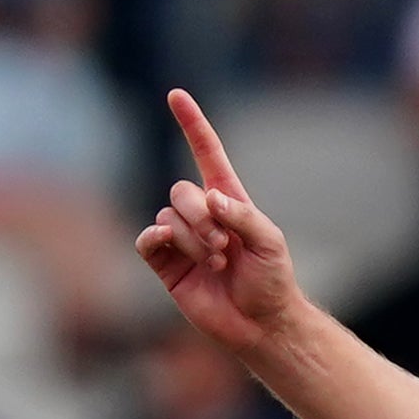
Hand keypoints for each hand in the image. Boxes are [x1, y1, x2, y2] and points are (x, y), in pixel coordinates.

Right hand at [134, 88, 308, 364]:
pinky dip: (156, 241)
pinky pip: (147, 239)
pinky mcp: (166, 264)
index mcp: (228, 200)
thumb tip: (210, 198)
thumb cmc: (272, 280)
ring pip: (168, 217)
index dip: (192, 124)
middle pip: (182, 191)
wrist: (260, 324)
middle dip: (200, 217)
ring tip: (218, 264)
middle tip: (224, 248)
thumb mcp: (270, 241)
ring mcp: (181, 239)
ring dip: (192, 240)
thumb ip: (242, 215)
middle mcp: (201, 214)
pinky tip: (170, 250)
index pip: (207, 153)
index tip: (176, 94)